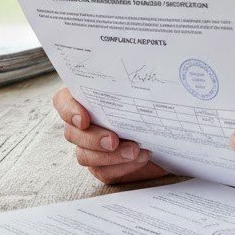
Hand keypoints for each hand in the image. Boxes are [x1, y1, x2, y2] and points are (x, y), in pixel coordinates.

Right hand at [52, 87, 166, 185]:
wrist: (171, 132)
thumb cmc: (155, 104)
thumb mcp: (148, 87)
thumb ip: (137, 80)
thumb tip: (142, 62)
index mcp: (88, 98)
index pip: (63, 101)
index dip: (68, 110)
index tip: (84, 119)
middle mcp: (85, 123)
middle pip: (72, 133)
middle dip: (93, 138)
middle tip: (114, 140)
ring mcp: (91, 147)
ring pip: (85, 156)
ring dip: (110, 156)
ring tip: (135, 150)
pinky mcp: (104, 166)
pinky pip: (103, 172)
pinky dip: (122, 167)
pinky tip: (139, 159)